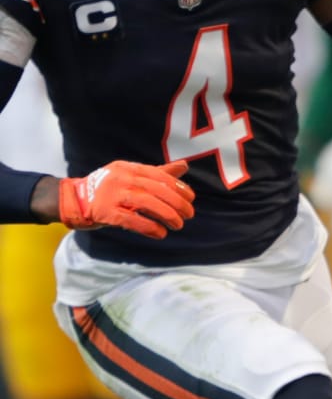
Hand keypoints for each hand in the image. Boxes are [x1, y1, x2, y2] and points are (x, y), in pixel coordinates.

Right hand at [58, 160, 194, 238]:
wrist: (73, 199)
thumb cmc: (109, 189)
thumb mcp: (131, 176)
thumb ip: (157, 173)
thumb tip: (184, 166)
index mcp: (129, 168)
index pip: (160, 176)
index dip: (179, 188)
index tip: (191, 199)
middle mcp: (121, 178)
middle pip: (156, 190)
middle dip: (177, 203)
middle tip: (189, 214)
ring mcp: (112, 195)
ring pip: (147, 203)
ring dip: (167, 215)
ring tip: (178, 225)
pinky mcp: (105, 212)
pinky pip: (132, 220)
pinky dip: (149, 227)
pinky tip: (160, 233)